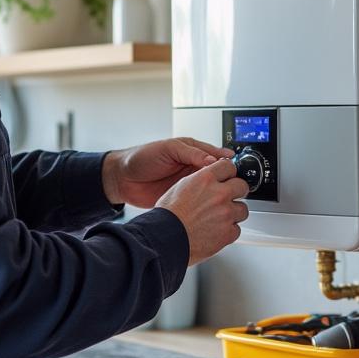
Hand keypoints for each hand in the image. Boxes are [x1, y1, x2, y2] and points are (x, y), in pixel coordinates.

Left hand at [102, 138, 233, 208]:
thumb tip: (212, 161)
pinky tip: (211, 208)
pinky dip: (205, 205)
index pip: (215, 156)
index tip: (236, 169)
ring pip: (209, 190)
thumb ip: (191, 153)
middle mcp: (191, 168)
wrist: (122, 179)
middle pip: (216, 174)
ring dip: (216, 194)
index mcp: (191, 152)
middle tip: (236, 186)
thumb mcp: (168, 149)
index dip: (226, 162)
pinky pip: (198, 202)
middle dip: (226, 180)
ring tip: (226, 198)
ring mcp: (187, 185)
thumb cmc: (141, 158)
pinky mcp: (181, 199)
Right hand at [155, 158, 249, 264]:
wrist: (165, 239)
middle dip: (236, 192)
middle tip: (228, 198)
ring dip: (233, 214)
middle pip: (242, 186)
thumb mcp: (180, 187)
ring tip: (218, 219)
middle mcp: (219, 194)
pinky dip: (228, 232)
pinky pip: (237, 230)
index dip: (229, 173)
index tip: (229, 177)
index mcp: (206, 179)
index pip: (229, 166)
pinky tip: (216, 232)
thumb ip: (200, 181)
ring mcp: (226, 214)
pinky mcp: (228, 233)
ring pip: (242, 209)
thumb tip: (208, 179)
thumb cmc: (168, 216)